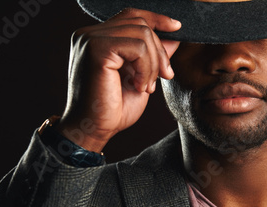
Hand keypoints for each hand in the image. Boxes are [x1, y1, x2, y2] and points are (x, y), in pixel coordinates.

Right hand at [57, 8, 180, 151]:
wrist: (93, 130)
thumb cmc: (113, 109)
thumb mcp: (141, 77)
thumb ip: (153, 55)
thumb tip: (174, 36)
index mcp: (97, 38)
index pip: (131, 16)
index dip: (156, 19)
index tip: (177, 28)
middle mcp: (89, 34)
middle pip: (140, 23)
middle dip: (160, 51)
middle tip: (164, 77)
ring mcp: (90, 39)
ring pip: (142, 34)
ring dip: (153, 64)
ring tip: (147, 86)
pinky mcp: (96, 49)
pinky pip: (137, 47)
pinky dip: (146, 68)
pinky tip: (139, 86)